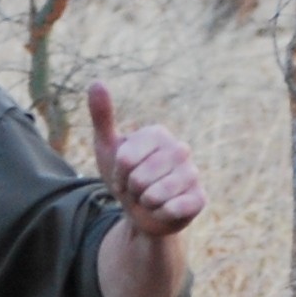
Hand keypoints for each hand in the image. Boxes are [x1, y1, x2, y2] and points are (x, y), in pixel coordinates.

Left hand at [88, 82, 205, 239]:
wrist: (143, 212)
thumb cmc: (126, 177)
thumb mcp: (108, 148)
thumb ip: (102, 116)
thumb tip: (96, 82)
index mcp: (158, 134)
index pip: (125, 159)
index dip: (118, 174)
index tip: (123, 175)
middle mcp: (180, 149)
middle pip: (139, 179)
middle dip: (131, 191)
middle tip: (137, 189)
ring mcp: (192, 173)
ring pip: (155, 195)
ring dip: (145, 204)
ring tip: (149, 199)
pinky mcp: (199, 198)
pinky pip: (172, 210)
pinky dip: (160, 215)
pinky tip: (163, 210)